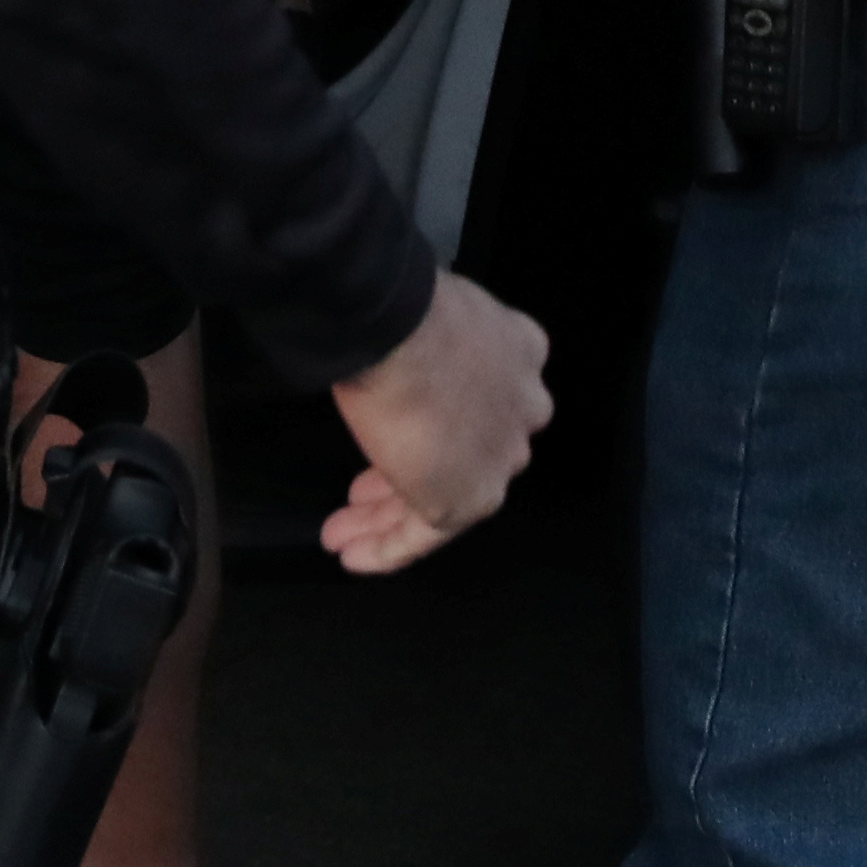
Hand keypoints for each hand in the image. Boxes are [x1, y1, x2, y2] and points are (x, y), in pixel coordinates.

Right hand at [323, 266, 551, 573]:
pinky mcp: (469, 498)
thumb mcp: (427, 315)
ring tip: (343, 531)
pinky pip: (428, 533)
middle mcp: (523, 407)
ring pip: (444, 495)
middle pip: (465, 451)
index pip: (483, 399)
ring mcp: (500, 456)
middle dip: (408, 472)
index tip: (398, 434)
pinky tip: (355, 554)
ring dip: (386, 516)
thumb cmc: (400, 312)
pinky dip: (388, 547)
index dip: (436, 421)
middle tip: (362, 492)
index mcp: (520, 350)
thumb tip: (391, 354)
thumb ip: (431, 347)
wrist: (396, 332)